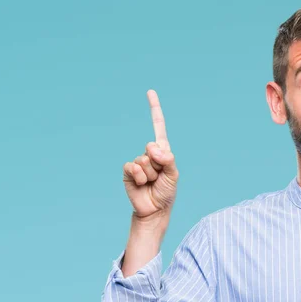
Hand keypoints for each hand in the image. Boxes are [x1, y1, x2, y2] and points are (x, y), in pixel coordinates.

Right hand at [123, 90, 178, 218]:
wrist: (154, 209)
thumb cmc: (166, 192)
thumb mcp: (173, 175)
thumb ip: (168, 159)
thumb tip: (154, 147)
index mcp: (163, 151)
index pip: (158, 126)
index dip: (154, 109)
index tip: (150, 91)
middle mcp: (149, 154)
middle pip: (152, 147)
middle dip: (158, 163)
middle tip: (160, 177)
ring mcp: (138, 162)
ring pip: (143, 160)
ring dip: (150, 174)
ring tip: (152, 183)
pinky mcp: (127, 171)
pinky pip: (132, 167)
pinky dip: (139, 176)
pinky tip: (141, 184)